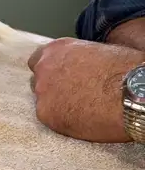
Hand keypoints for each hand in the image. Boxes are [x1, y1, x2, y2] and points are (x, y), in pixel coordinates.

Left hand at [27, 37, 143, 141]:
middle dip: (51, 89)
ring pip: (43, 101)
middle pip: (38, 81)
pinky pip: (49, 118)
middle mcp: (44, 67)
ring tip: (80, 110)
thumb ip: (79, 59)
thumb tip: (81, 65)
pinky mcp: (46, 114)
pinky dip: (61, 120)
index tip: (60, 79)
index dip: (50, 71)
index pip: (38, 60)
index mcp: (57, 49)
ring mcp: (42, 91)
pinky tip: (80, 120)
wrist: (131, 93)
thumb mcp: (98, 51)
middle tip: (71, 97)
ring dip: (56, 105)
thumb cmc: (123, 70)